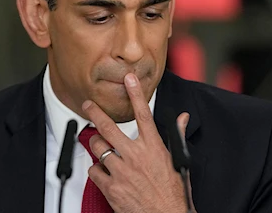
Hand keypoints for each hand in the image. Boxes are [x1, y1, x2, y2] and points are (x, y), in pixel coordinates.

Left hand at [82, 73, 192, 212]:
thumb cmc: (174, 193)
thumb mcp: (179, 162)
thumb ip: (176, 136)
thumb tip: (183, 118)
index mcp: (154, 148)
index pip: (143, 114)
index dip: (135, 94)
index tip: (129, 79)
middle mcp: (135, 156)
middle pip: (109, 127)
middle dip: (95, 112)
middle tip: (88, 104)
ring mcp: (121, 171)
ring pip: (98, 147)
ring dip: (96, 144)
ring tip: (100, 145)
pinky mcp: (111, 187)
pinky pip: (94, 170)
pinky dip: (96, 169)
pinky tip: (104, 171)